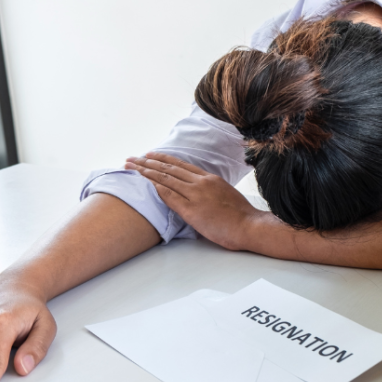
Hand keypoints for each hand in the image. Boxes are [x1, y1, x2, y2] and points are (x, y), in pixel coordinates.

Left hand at [124, 153, 256, 249]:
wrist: (250, 226)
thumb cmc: (242, 216)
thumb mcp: (226, 195)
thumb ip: (211, 192)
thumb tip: (201, 195)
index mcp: (210, 179)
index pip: (181, 166)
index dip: (163, 159)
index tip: (150, 155)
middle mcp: (201, 183)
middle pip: (169, 169)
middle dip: (148, 163)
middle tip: (132, 158)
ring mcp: (196, 196)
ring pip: (166, 179)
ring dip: (146, 172)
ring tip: (131, 167)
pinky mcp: (192, 211)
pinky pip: (170, 197)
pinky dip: (156, 188)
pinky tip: (144, 183)